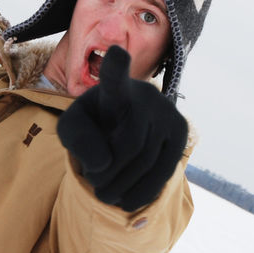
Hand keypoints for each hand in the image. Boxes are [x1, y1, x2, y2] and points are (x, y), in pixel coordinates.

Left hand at [57, 46, 187, 211]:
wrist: (123, 126)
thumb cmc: (92, 124)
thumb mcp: (71, 128)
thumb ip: (75, 139)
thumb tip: (105, 162)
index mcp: (114, 89)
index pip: (114, 79)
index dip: (115, 67)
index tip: (115, 52)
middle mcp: (146, 96)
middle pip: (129, 145)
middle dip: (106, 172)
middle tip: (92, 181)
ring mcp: (169, 113)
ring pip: (146, 163)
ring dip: (120, 186)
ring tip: (103, 192)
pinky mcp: (182, 133)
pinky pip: (163, 173)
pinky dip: (140, 193)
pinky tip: (124, 200)